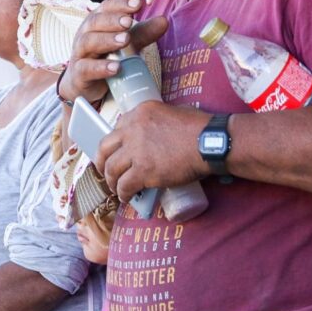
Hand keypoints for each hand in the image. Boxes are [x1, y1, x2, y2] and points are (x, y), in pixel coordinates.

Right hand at [59, 0, 168, 104]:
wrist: (85, 83)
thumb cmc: (105, 56)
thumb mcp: (126, 44)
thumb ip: (143, 33)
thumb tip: (164, 20)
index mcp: (97, 22)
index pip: (106, 7)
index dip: (120, 3)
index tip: (138, 3)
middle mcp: (85, 34)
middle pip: (95, 22)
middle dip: (113, 20)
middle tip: (129, 21)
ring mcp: (80, 54)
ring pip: (89, 42)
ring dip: (107, 40)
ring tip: (125, 40)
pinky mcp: (79, 74)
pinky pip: (86, 68)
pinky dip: (100, 67)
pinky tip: (116, 67)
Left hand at [94, 101, 211, 198]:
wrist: (210, 143)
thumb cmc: (199, 128)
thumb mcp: (170, 113)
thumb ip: (154, 122)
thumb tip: (149, 136)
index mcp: (140, 113)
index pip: (116, 128)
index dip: (113, 144)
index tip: (115, 153)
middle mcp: (133, 129)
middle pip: (105, 147)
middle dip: (101, 162)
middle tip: (105, 171)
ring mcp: (136, 150)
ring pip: (112, 169)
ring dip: (111, 181)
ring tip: (116, 188)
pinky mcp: (143, 171)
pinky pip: (124, 185)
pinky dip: (123, 193)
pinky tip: (126, 197)